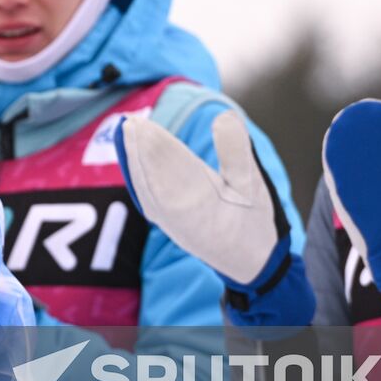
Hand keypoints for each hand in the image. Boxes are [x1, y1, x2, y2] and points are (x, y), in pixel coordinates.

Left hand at [118, 111, 313, 327]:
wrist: (251, 263)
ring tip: (126, 134)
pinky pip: (147, 200)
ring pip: (147, 189)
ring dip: (134, 161)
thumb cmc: (253, 221)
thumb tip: (224, 116)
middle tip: (128, 122)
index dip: (157, 146)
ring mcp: (172, 224)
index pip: (176, 170)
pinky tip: (131, 160)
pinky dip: (137, 178)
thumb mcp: (255, 184)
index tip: (142, 124)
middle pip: (155, 178)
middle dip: (140, 150)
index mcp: (208, 205)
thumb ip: (238, 151)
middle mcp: (184, 217)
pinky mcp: (167, 226)